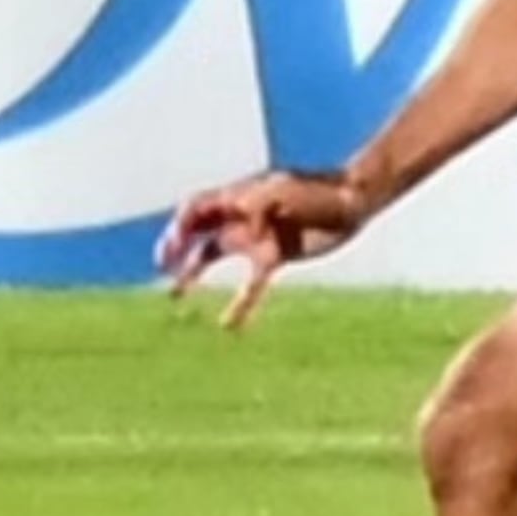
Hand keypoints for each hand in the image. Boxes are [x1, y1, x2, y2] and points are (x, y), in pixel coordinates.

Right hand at [157, 168, 372, 331]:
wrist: (352, 202)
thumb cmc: (318, 189)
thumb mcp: (285, 190)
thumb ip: (259, 204)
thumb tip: (242, 225)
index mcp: (238, 195)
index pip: (197, 208)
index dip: (181, 225)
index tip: (174, 247)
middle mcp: (240, 217)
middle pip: (198, 231)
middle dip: (176, 247)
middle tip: (164, 267)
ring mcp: (255, 238)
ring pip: (214, 255)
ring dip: (193, 274)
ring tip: (175, 294)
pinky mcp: (274, 258)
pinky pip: (250, 285)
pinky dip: (240, 305)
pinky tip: (229, 326)